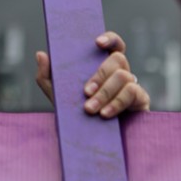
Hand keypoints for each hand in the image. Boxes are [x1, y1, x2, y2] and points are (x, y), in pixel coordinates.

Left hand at [35, 31, 149, 118]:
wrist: (92, 142)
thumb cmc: (77, 113)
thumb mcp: (58, 95)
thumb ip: (47, 75)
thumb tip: (41, 54)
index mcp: (103, 65)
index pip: (112, 44)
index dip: (109, 38)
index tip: (96, 42)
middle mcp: (120, 71)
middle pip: (117, 59)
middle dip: (100, 76)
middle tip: (85, 92)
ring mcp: (132, 84)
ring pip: (124, 76)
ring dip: (106, 92)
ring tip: (91, 109)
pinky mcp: (140, 100)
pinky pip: (133, 92)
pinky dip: (117, 102)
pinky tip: (105, 114)